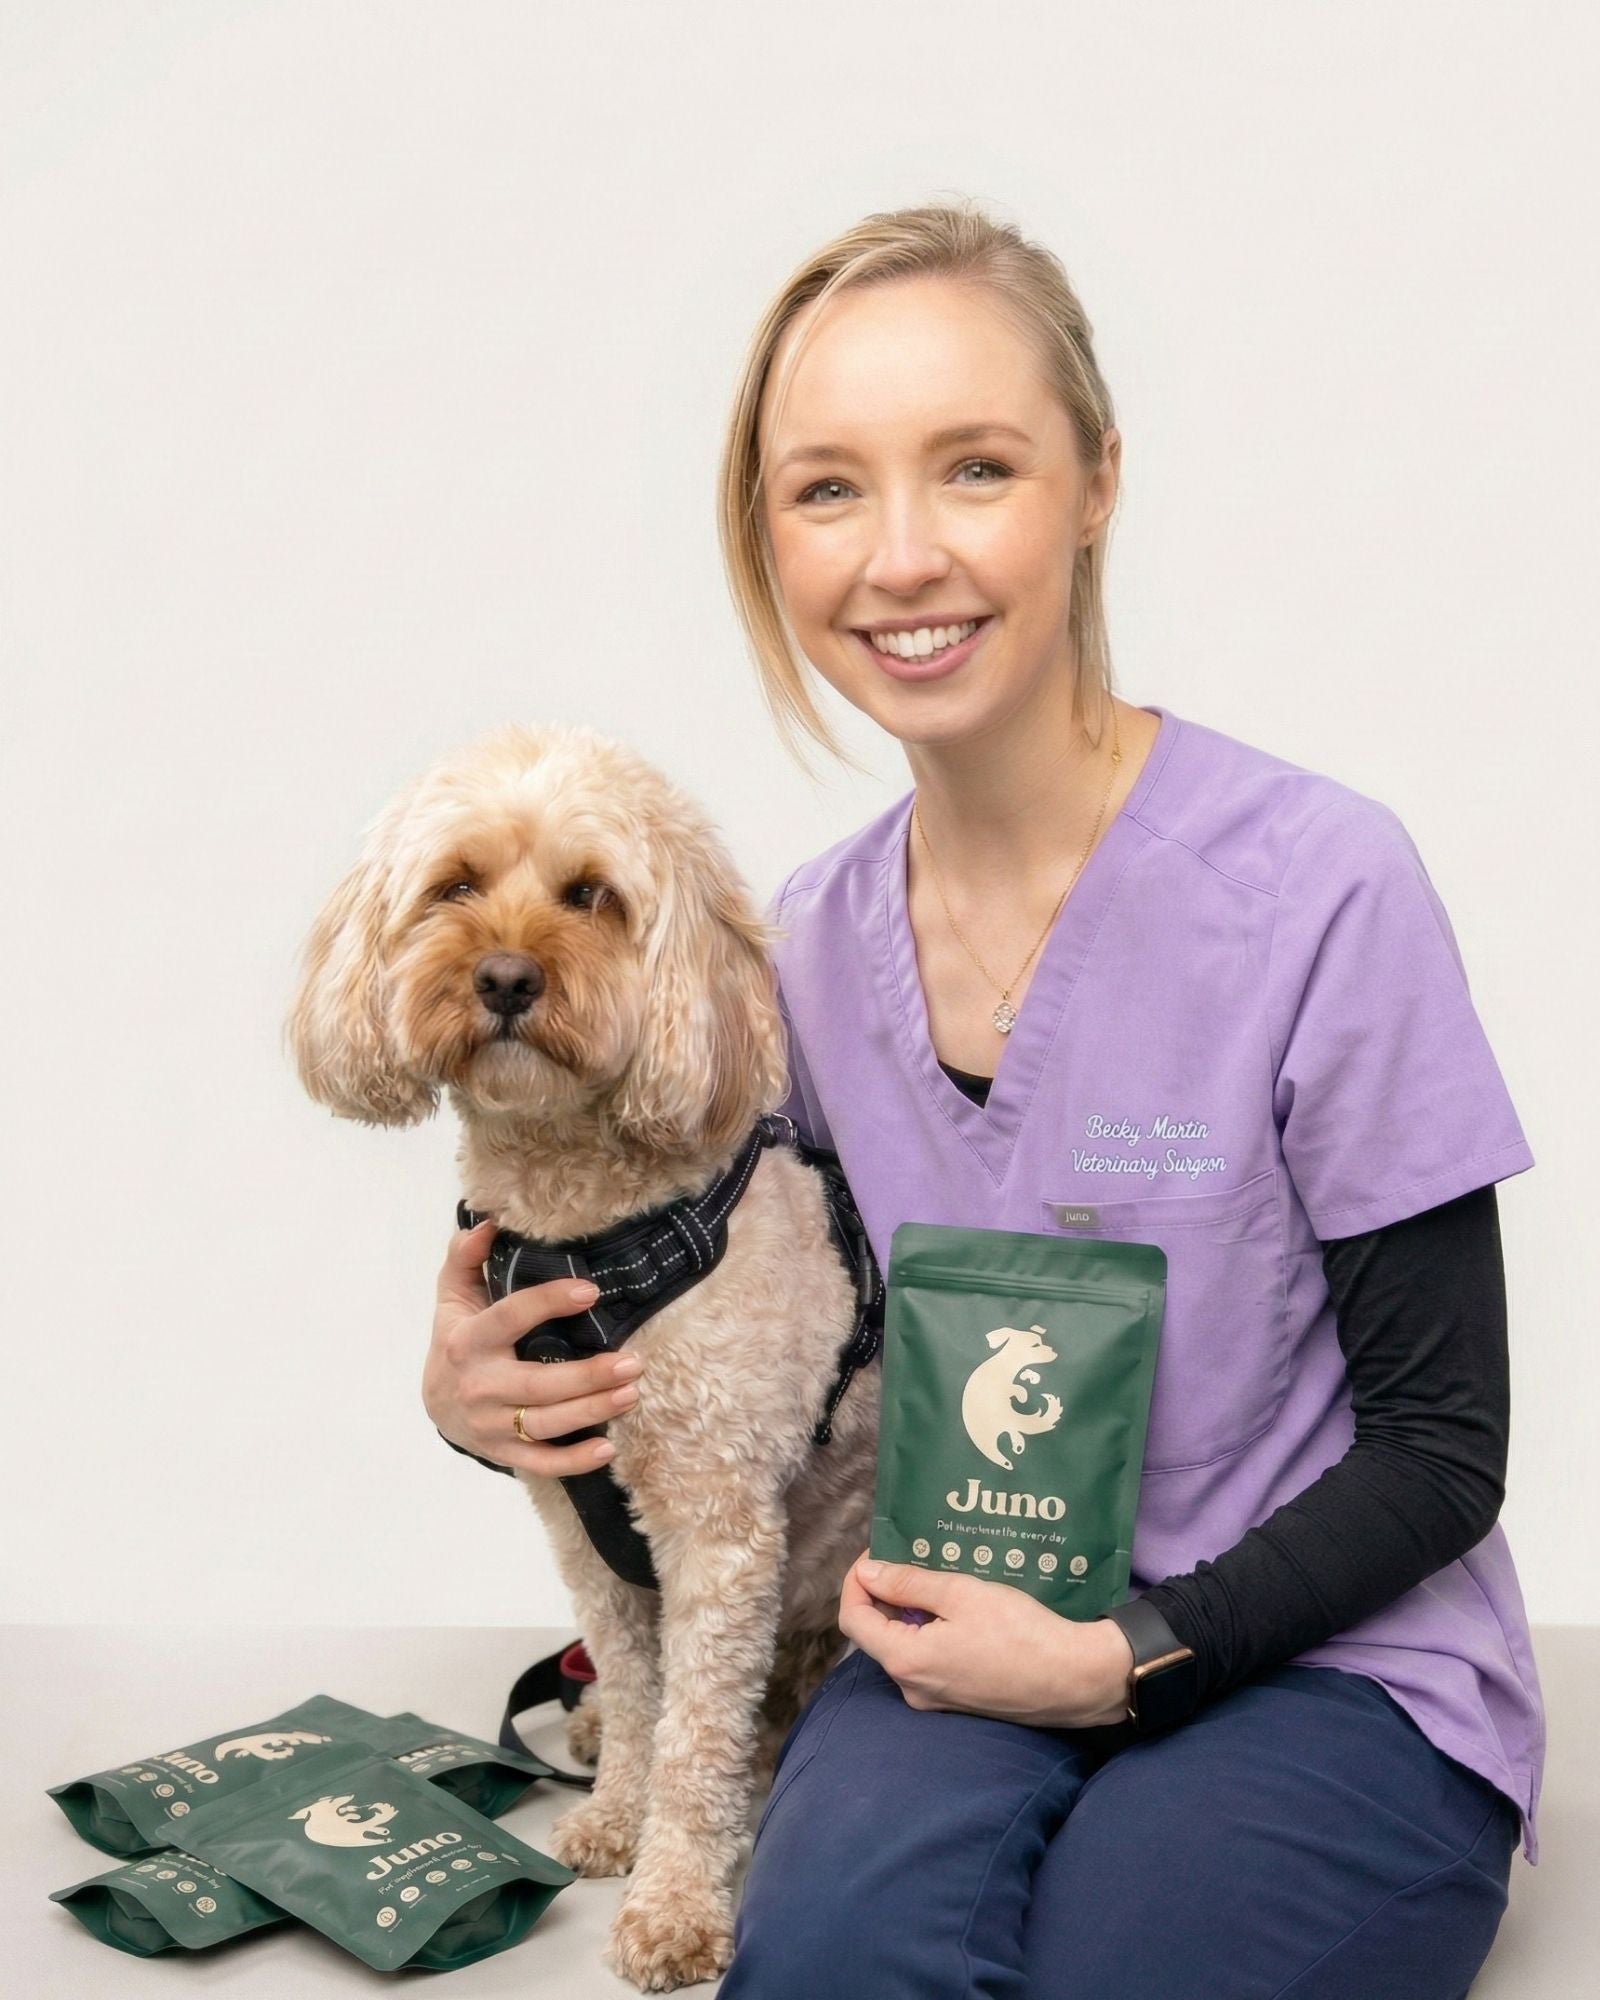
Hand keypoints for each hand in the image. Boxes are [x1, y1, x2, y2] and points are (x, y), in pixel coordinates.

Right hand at [424, 1217, 644, 1477]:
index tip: (591, 1291)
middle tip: (633, 1361)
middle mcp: (479, 1386)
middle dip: (588, 1376)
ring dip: (592, 1411)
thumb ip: (466, 1257)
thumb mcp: (453, 1295)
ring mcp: (491, 1424)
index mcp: (468, 1341)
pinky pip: (541, 1462)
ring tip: (632, 1392)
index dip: (549, 1303)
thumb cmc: (456, 1338)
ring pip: (546, 1424)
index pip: (511, 1318)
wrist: (435, 1403)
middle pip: (539, 1385)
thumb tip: (489, 1222)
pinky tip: (608, 1449)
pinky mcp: (503, 1452)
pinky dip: (573, 1461)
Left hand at [838, 1552, 1134, 1728]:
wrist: (1074, 1679)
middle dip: (887, 1592)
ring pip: (905, 1644)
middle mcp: (912, 1687)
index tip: (879, 1552)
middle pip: (877, 1632)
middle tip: (913, 1557)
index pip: (853, 1618)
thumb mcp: (961, 1594)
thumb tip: (867, 1573)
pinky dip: (933, 1630)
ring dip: (913, 1610)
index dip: (857, 1580)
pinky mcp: (958, 1700)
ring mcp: (935, 1698)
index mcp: (905, 1661)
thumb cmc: (1018, 1633)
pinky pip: (930, 1659)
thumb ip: (908, 1583)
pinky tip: (960, 1608)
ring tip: (941, 1577)